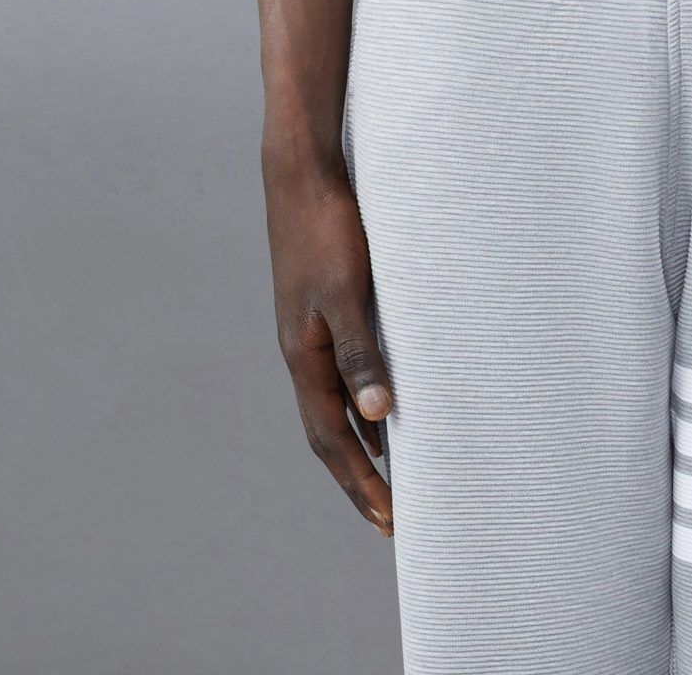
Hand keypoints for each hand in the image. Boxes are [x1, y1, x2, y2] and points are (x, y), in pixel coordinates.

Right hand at [265, 159, 394, 535]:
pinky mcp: (321, 307)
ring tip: (389, 476)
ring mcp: (308, 330)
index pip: (333, 438)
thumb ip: (361, 351)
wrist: (302, 172)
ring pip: (334, 403)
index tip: (389, 520)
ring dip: (360, 442)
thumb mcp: (346, 292)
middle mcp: (301, 350)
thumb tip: (379, 414)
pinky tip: (382, 402)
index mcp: (302, 355)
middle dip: (359, 477)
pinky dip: (361, 400)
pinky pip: (340, 372)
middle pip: (329, 432)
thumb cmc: (326, 227)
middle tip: (390, 518)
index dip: (361, 481)